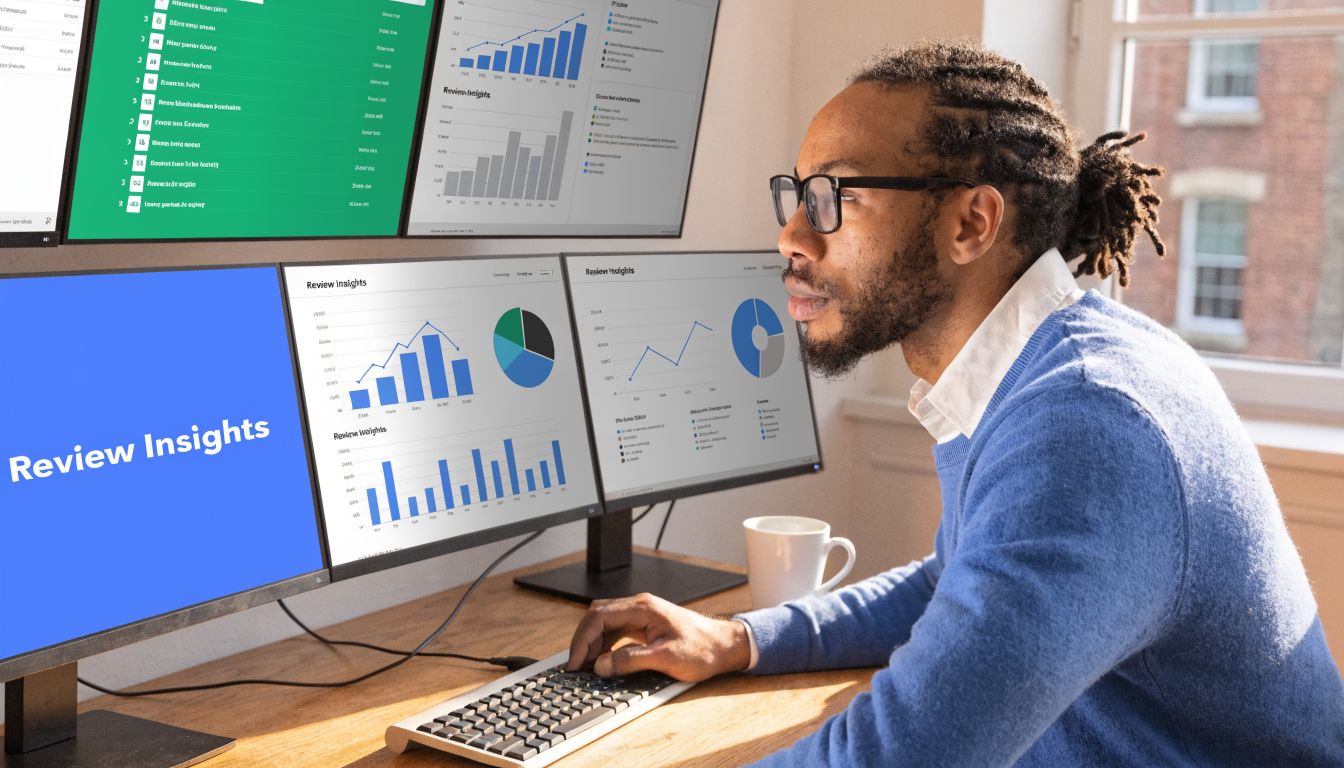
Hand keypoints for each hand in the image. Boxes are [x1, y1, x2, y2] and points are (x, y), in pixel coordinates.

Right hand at [565, 592, 751, 681]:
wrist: (725, 646)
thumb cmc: (703, 649)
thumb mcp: (666, 658)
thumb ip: (631, 660)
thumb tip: (601, 665)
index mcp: (643, 608)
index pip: (600, 617)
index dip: (582, 640)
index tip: (575, 662)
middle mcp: (639, 608)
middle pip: (597, 617)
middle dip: (582, 640)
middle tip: (575, 666)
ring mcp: (641, 616)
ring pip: (605, 624)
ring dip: (592, 644)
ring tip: (586, 667)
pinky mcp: (644, 627)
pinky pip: (615, 632)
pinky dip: (604, 646)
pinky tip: (602, 661)